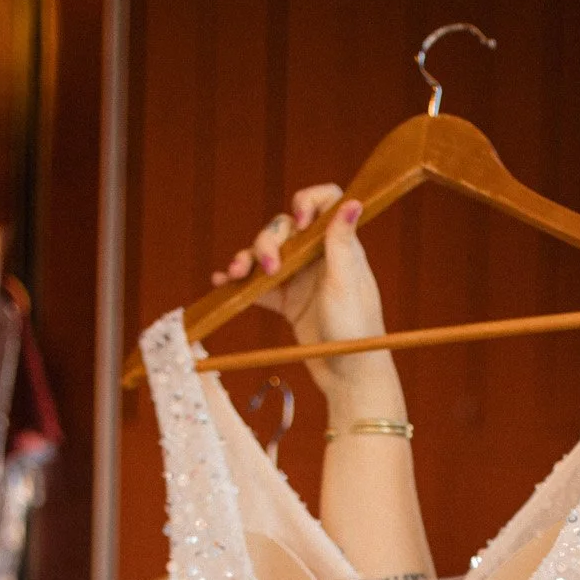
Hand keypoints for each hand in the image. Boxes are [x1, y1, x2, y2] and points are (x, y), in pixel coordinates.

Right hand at [214, 184, 399, 412]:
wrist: (349, 378)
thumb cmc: (356, 331)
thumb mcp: (346, 284)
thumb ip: (342, 244)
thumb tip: (354, 201)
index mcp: (339, 246)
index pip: (325, 202)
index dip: (307, 201)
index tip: (298, 220)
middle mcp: (319, 257)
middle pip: (285, 227)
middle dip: (268, 241)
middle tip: (270, 269)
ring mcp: (301, 278)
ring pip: (267, 253)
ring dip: (248, 257)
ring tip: (236, 273)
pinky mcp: (287, 302)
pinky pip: (259, 284)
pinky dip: (241, 281)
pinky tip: (223, 281)